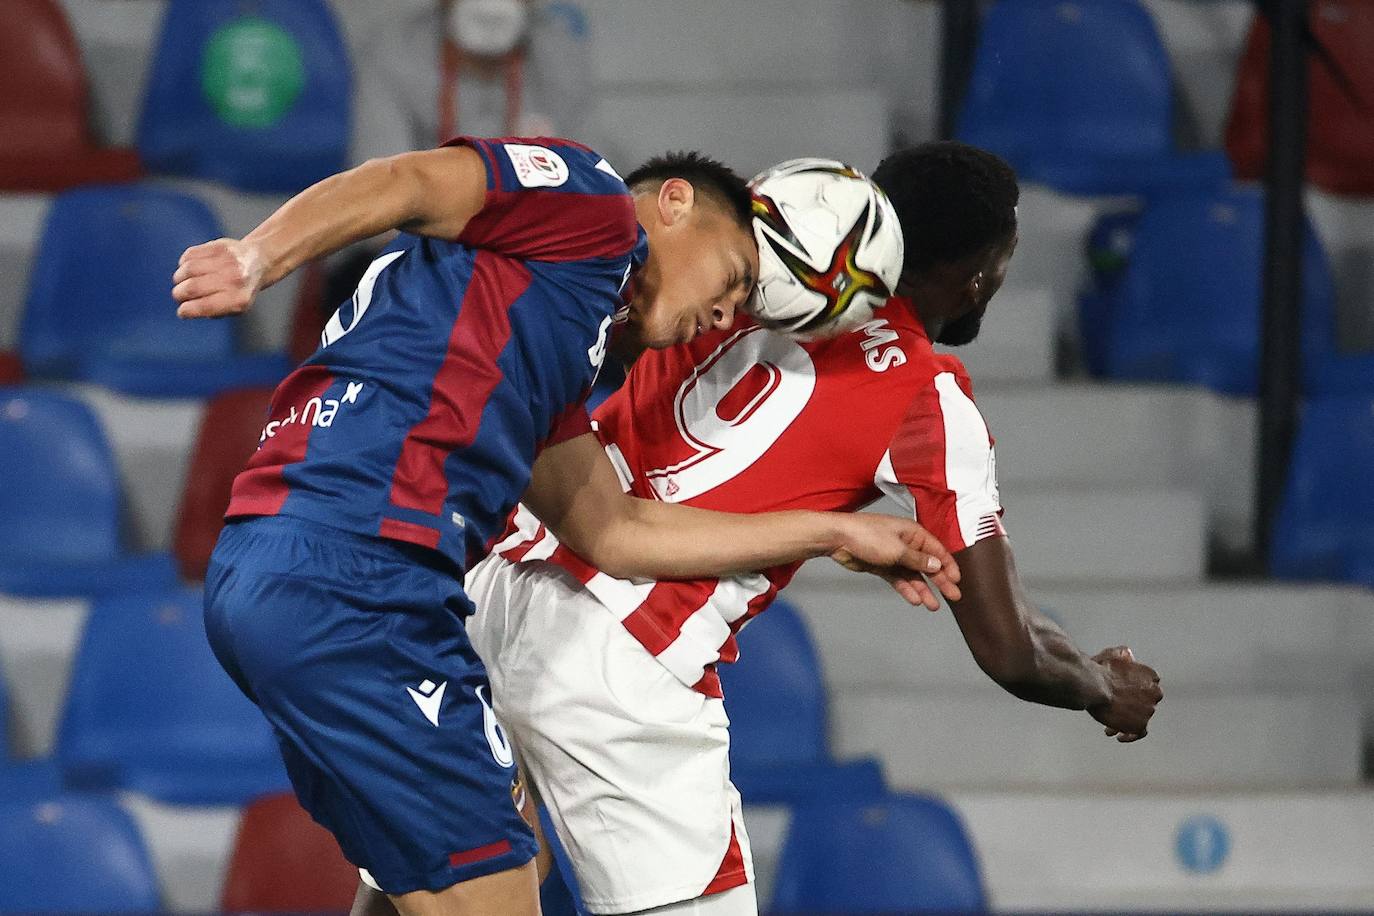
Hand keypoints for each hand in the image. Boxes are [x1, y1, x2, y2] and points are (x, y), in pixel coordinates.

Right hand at [172, 237, 266, 317]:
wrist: (259, 261)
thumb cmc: (242, 289)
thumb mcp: (235, 308)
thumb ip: (212, 311)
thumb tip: (186, 310)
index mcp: (238, 299)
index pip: (203, 307)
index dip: (187, 311)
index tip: (182, 311)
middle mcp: (233, 279)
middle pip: (192, 287)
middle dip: (180, 294)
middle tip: (179, 295)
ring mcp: (226, 260)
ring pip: (188, 269)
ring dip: (179, 277)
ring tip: (182, 281)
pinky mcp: (218, 246)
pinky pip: (190, 255)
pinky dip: (184, 263)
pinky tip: (189, 268)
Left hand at [830, 514, 960, 610]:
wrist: (839, 539)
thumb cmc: (867, 535)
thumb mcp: (897, 549)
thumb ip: (918, 559)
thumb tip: (937, 565)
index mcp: (913, 533)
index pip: (937, 550)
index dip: (949, 566)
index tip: (958, 581)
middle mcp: (906, 544)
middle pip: (928, 565)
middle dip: (941, 581)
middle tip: (954, 596)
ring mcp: (894, 556)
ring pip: (914, 575)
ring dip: (924, 590)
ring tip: (933, 606)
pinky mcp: (882, 566)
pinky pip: (899, 580)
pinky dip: (906, 589)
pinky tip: (915, 599)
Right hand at [1087, 646, 1161, 741]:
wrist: (1093, 685)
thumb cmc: (1100, 668)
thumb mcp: (1115, 653)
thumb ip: (1125, 656)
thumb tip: (1128, 655)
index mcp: (1151, 676)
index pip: (1149, 685)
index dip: (1136, 689)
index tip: (1126, 692)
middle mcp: (1155, 693)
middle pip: (1145, 702)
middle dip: (1132, 705)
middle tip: (1117, 707)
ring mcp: (1149, 710)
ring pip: (1140, 718)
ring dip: (1127, 720)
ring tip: (1110, 721)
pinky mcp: (1139, 725)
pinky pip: (1138, 733)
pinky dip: (1130, 735)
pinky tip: (1119, 736)